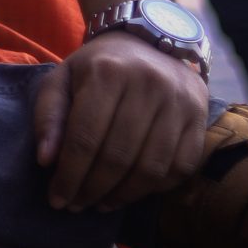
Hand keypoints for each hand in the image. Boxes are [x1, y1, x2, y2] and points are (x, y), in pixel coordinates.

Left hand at [33, 30, 209, 211]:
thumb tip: (46, 161)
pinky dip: (154, 188)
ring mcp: (179, 102)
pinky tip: (132, 192)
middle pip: (117, 157)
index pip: (85, 138)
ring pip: (150, 168)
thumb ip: (49, 116)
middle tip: (77, 206)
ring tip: (101, 204)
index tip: (57, 199)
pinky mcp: (200, 118)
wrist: (150, 42)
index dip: (69, 176)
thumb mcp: (63, 78)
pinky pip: (179, 167)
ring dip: (123, 196)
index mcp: (107, 72)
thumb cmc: (99, 66)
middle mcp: (148, 85)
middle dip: (92, 190)